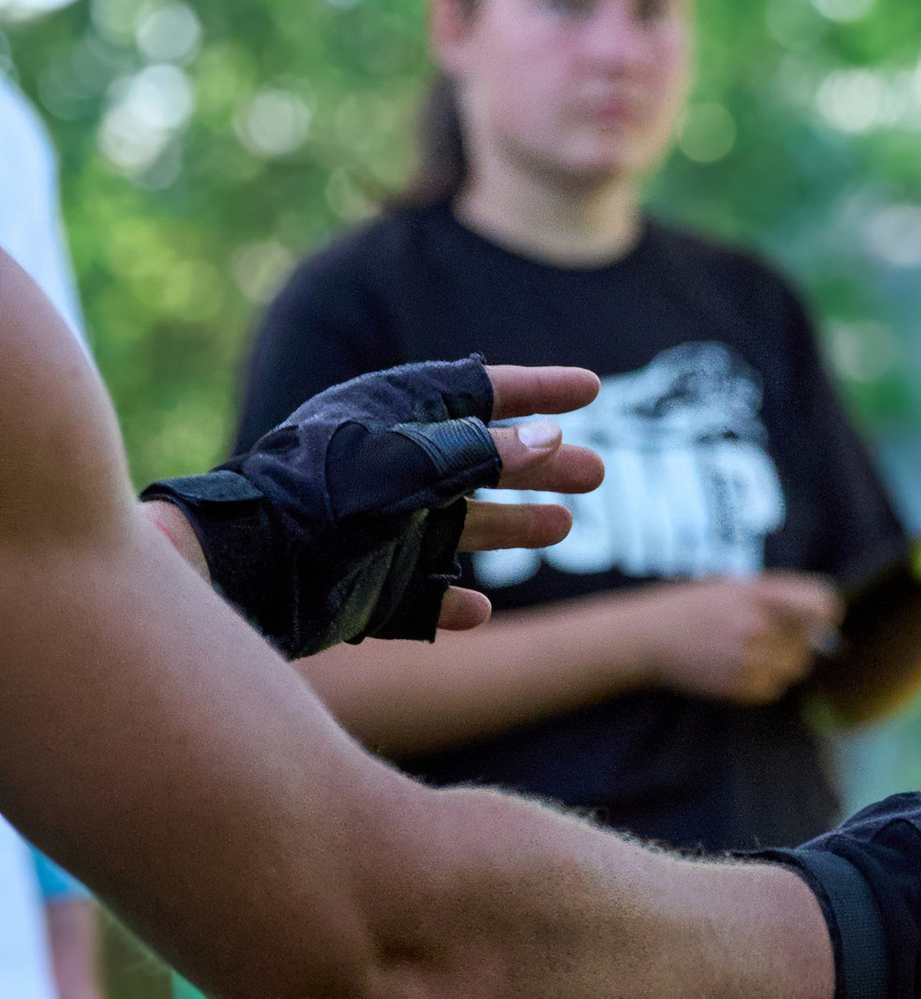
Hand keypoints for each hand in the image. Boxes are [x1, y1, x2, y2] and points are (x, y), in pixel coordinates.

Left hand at [143, 365, 605, 635]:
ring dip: (513, 525)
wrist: (245, 570)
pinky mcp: (367, 589)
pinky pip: (421, 600)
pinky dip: (451, 604)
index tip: (591, 389)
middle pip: (483, 461)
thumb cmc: (321, 498)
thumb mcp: (409, 464)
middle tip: (597, 473)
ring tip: (562, 527)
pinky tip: (479, 609)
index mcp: (396, 419)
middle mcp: (393, 471)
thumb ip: (480, 452)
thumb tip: (550, 438)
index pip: (482, 393)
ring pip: (461, 527)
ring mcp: (381, 532)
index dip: (539, 390)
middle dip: (541, 465)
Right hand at [643, 573, 846, 704]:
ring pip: (795, 667)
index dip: (826, 611)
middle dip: (801, 637)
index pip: (822, 604)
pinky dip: (767, 679)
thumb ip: (780, 596)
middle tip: (774, 632)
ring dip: (785, 659)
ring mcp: (748, 659)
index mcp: (760, 594)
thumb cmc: (694, 606)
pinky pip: (774, 688)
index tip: (820, 615)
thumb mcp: (736, 585)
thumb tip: (824, 614)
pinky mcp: (739, 687)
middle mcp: (758, 626)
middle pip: (811, 640)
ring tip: (756, 648)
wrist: (649, 638)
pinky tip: (742, 665)